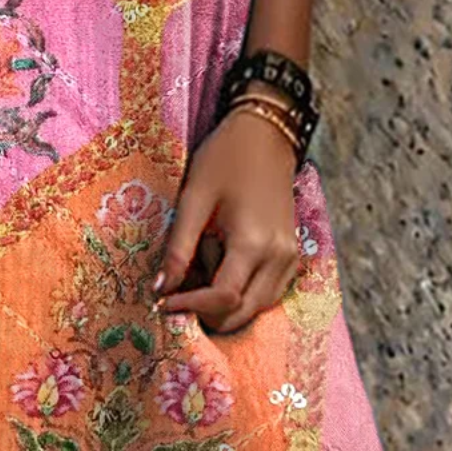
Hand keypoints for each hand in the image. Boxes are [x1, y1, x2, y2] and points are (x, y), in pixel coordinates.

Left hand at [152, 105, 300, 334]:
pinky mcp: (292, 255)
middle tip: (176, 298)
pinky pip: (268, 293)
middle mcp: (279, 258)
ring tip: (197, 280)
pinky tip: (220, 273)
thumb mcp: (193, 199)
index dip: (190, 307)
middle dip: (207, 315)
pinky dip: (243, 296)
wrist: (265, 135)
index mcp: (253, 243)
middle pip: (243, 313)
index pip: (223, 298)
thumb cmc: (224, 160)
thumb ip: (178, 248)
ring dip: (225, 307)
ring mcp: (290, 258)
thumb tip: (159, 289)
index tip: (161, 303)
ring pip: (258, 308)